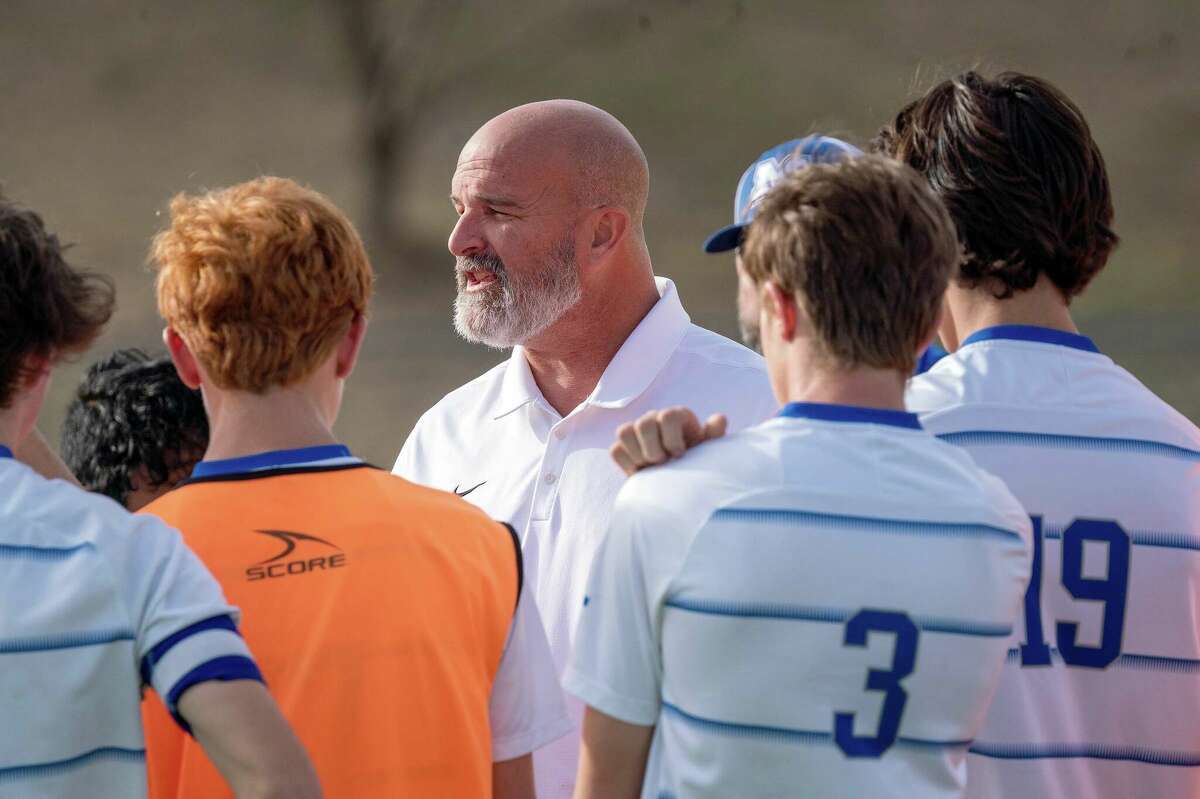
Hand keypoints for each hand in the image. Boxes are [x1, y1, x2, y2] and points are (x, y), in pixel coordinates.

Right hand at [609, 407, 726, 475]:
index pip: (668, 415)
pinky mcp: (622, 447)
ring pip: (624, 432)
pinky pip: (615, 450)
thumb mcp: (708, 450)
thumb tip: (719, 419)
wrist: (679, 478)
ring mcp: (635, 431)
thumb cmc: (697, 460)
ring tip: (652, 467)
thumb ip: (714, 435)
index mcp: (675, 416)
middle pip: (644, 423)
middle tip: (664, 463)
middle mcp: (653, 418)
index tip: (679, 455)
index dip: (672, 437)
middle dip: (653, 448)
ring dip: (638, 454)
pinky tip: (642, 472)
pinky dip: (627, 463)